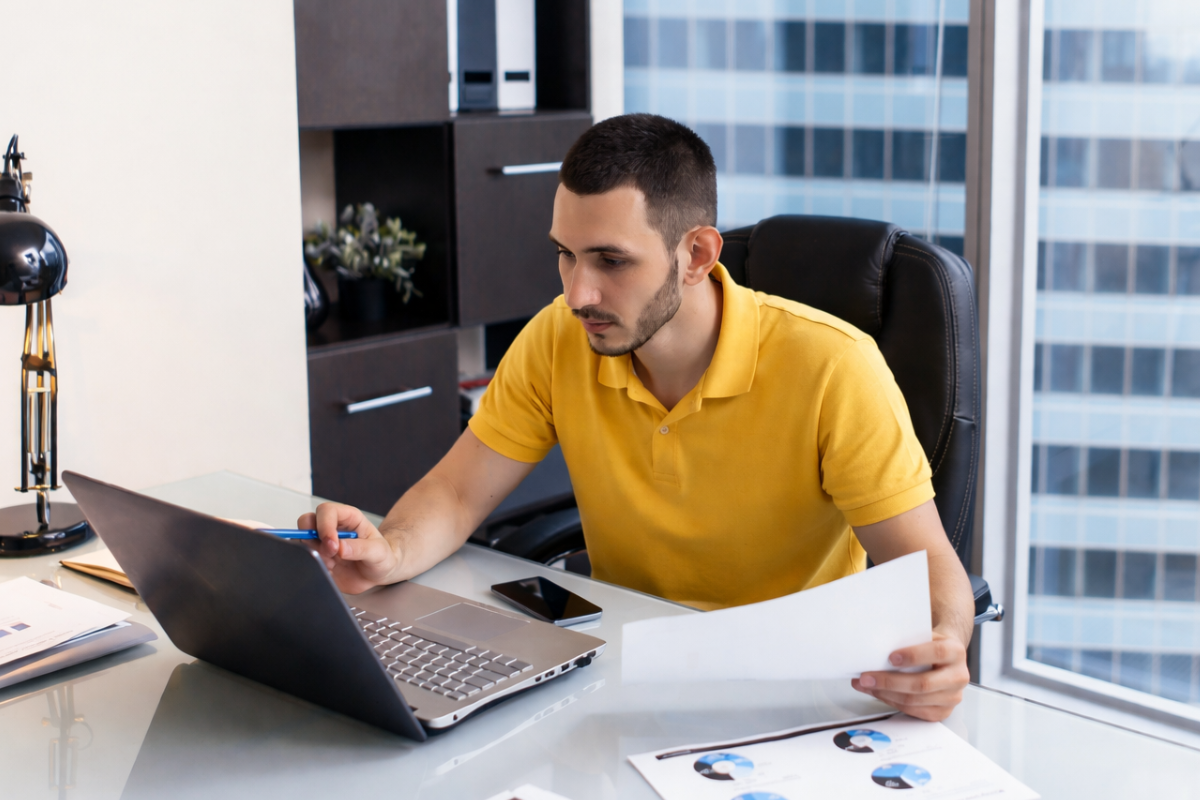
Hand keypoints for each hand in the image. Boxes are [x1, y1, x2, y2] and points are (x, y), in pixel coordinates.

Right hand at [297, 502, 400, 593]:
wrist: (380, 575)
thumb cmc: (382, 557)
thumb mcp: (379, 552)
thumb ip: (361, 548)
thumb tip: (341, 547)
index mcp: (348, 518)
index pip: (327, 511)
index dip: (325, 525)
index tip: (332, 543)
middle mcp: (332, 528)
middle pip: (307, 521)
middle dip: (311, 537)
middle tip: (329, 553)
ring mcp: (323, 544)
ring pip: (303, 542)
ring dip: (315, 554)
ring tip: (334, 564)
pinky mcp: (319, 559)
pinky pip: (306, 560)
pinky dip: (315, 567)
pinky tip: (331, 571)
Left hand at [851, 630, 968, 720]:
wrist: (947, 658)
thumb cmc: (930, 645)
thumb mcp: (924, 635)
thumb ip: (908, 640)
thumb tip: (877, 649)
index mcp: (955, 652)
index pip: (936, 653)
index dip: (913, 656)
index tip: (890, 657)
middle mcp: (958, 676)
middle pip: (922, 684)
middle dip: (889, 682)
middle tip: (867, 677)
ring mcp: (952, 697)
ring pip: (914, 700)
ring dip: (885, 694)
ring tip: (866, 685)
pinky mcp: (942, 711)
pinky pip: (913, 711)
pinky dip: (892, 702)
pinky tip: (878, 693)